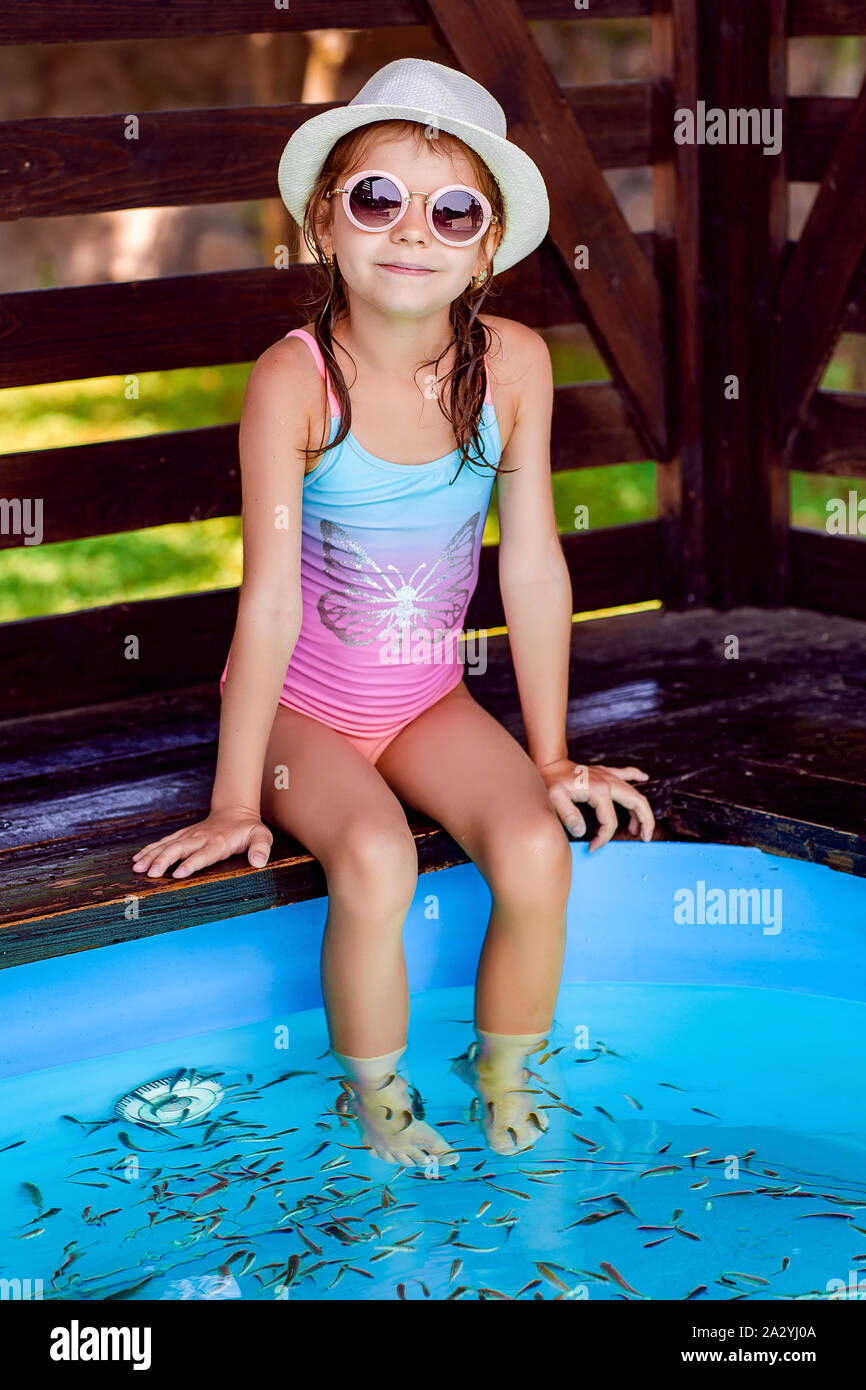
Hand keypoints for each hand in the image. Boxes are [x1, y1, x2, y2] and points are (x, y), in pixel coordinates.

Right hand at [131, 808, 273, 879]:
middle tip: (149, 873)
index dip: (191, 863)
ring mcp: (190, 835)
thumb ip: (261, 848)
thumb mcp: (261, 836)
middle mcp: (201, 838)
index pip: (203, 854)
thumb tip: (259, 862)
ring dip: (152, 856)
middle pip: (179, 849)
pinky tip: (137, 858)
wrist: (236, 811)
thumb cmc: (248, 830)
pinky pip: (164, 842)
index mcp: (219, 842)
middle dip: (163, 860)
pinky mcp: (183, 834)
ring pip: (168, 845)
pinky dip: (150, 849)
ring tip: (137, 867)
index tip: (177, 873)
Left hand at [537, 759, 654, 852]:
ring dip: (642, 810)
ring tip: (639, 828)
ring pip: (635, 791)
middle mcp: (608, 782)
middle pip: (636, 802)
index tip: (592, 847)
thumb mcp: (555, 798)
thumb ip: (568, 815)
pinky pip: (625, 773)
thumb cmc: (550, 781)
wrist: (548, 764)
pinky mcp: (604, 773)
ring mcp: (608, 776)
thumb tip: (582, 831)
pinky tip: (644, 777)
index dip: (604, 838)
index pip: (610, 821)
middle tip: (645, 839)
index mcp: (599, 791)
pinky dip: (636, 775)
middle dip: (645, 822)